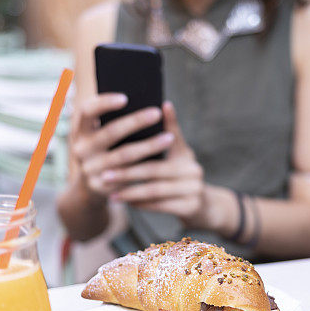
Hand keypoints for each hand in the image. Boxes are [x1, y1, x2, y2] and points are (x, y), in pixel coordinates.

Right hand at [70, 93, 175, 196]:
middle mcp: (81, 148)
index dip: (104, 103)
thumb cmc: (104, 149)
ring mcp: (90, 169)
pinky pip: (129, 175)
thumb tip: (149, 104)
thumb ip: (114, 119)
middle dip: (135, 121)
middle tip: (157, 113)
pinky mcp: (102, 185)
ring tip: (169, 138)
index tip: (126, 98)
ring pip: (124, 155)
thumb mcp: (100, 133)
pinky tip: (164, 160)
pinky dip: (147, 166)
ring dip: (149, 146)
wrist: (92, 185)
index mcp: (79, 130)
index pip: (87, 110)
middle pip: (110, 132)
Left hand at [102, 102, 205, 222]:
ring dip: (130, 192)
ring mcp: (195, 189)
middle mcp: (194, 170)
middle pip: (154, 170)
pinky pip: (160, 206)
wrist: (203, 205)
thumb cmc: (181, 174)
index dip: (145, 140)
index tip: (120, 139)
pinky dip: (141, 204)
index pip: (165, 141)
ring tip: (111, 194)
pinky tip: (126, 203)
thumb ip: (169, 132)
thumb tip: (163, 103)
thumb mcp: (178, 154)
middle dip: (127, 173)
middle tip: (106, 174)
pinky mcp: (192, 207)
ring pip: (155, 190)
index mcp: (186, 154)